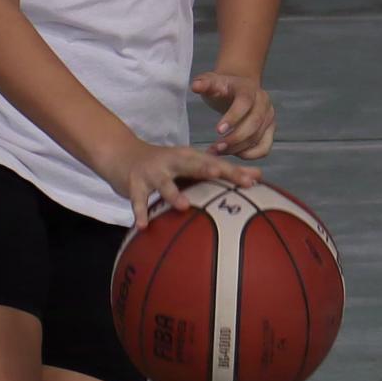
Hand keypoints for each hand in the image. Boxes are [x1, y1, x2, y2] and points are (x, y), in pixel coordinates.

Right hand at [104, 139, 261, 232]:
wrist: (123, 154)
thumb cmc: (165, 165)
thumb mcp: (192, 164)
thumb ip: (222, 171)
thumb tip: (259, 176)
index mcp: (190, 157)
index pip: (215, 163)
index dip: (233, 172)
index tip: (253, 182)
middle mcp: (173, 160)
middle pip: (193, 165)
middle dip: (208, 169)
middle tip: (222, 176)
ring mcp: (153, 171)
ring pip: (164, 183)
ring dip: (173, 193)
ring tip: (184, 206)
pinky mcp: (134, 183)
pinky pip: (138, 200)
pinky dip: (140, 212)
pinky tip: (143, 226)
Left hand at [192, 72, 275, 158]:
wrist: (237, 90)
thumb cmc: (223, 87)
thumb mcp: (212, 82)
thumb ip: (204, 83)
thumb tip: (196, 86)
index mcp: (249, 88)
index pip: (244, 102)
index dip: (233, 117)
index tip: (218, 131)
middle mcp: (263, 101)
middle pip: (254, 123)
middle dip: (235, 138)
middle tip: (216, 148)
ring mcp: (269, 116)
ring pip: (258, 137)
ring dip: (238, 149)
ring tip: (219, 152)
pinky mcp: (270, 130)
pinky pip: (264, 148)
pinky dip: (250, 155)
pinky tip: (233, 154)